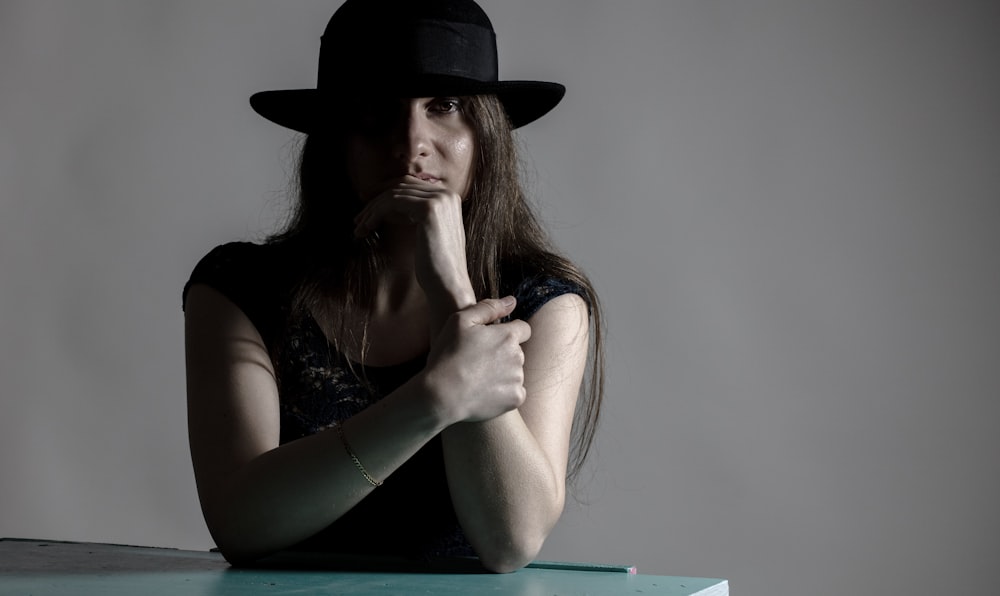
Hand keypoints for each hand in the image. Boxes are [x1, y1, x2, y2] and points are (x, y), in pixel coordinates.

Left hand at [353, 175, 472, 307]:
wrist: (448, 285)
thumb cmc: (435, 266)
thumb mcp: (426, 233)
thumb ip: (415, 215)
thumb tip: (390, 205)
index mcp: (449, 198)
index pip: (410, 186)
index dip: (385, 196)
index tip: (366, 209)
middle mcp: (447, 194)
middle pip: (401, 187)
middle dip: (376, 202)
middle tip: (358, 219)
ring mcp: (439, 199)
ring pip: (394, 195)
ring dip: (372, 211)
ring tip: (359, 228)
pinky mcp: (428, 208)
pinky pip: (393, 202)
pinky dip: (376, 213)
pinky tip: (366, 227)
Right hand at [424, 297, 531, 423]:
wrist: (441, 395)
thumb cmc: (448, 355)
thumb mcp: (460, 321)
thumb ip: (489, 308)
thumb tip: (512, 301)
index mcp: (508, 336)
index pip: (523, 329)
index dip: (508, 332)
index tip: (491, 341)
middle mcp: (518, 357)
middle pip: (516, 351)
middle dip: (503, 353)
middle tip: (477, 361)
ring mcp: (518, 380)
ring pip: (515, 372)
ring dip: (502, 373)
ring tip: (478, 378)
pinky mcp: (515, 399)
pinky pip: (515, 392)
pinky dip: (503, 392)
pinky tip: (484, 392)